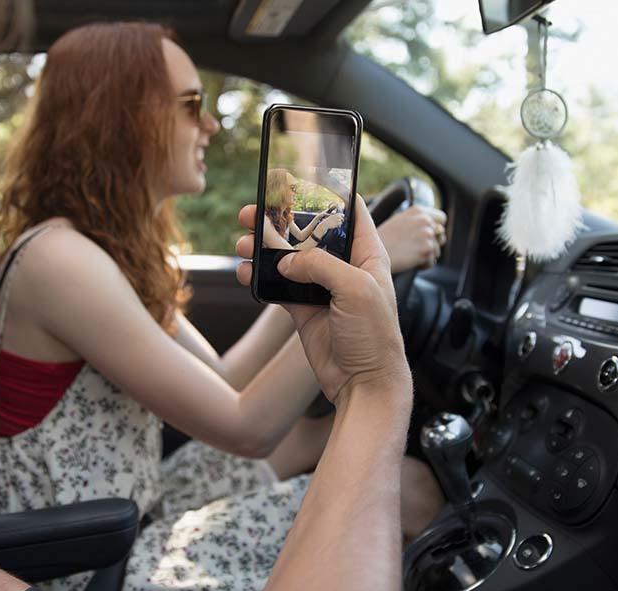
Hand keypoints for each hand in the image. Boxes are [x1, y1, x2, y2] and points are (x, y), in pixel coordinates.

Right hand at [237, 196, 410, 403]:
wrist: (363, 383)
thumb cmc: (375, 337)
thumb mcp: (356, 289)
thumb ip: (321, 266)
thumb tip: (288, 261)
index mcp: (368, 255)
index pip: (351, 211)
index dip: (327, 194)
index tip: (299, 180)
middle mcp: (345, 268)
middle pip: (308, 232)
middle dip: (279, 219)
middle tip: (252, 212)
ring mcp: (322, 289)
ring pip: (287, 258)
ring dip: (263, 249)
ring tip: (242, 244)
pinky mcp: (303, 310)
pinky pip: (277, 286)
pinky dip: (259, 278)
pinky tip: (245, 272)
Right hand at [377, 204, 446, 272]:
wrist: (369, 252)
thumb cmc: (382, 239)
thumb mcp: (399, 220)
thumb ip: (417, 220)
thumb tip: (437, 227)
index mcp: (418, 210)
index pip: (442, 219)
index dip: (436, 228)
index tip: (426, 235)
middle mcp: (425, 220)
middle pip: (441, 236)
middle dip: (432, 243)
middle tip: (414, 247)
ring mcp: (426, 235)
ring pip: (437, 250)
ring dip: (426, 255)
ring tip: (408, 254)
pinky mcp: (426, 251)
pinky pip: (431, 262)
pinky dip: (422, 265)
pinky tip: (409, 261)